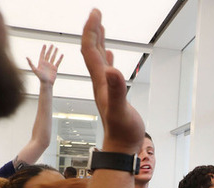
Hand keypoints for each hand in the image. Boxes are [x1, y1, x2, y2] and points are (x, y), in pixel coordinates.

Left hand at [27, 44, 62, 85]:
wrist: (46, 83)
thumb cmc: (40, 77)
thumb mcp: (35, 70)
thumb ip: (31, 63)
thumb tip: (26, 57)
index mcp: (41, 63)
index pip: (42, 54)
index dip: (43, 49)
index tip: (45, 44)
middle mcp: (46, 63)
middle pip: (48, 54)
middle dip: (50, 49)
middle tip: (52, 44)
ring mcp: (50, 66)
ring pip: (53, 57)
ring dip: (55, 52)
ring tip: (56, 48)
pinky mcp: (55, 68)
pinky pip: (58, 62)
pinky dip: (60, 58)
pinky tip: (61, 55)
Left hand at [81, 9, 144, 153]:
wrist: (121, 147)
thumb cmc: (122, 131)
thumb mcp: (120, 110)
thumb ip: (117, 90)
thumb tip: (112, 70)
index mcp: (100, 81)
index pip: (91, 50)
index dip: (91, 31)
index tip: (95, 13)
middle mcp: (100, 82)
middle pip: (92, 51)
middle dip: (93, 31)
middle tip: (96, 12)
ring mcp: (105, 88)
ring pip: (99, 60)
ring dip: (99, 42)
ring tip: (101, 27)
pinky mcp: (112, 94)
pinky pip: (107, 71)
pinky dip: (108, 58)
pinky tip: (110, 56)